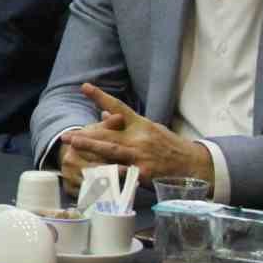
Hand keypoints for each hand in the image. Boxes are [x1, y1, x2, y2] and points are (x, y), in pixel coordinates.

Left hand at [59, 84, 214, 187]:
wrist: (196, 166)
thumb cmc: (170, 147)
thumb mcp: (151, 130)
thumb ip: (127, 123)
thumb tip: (105, 114)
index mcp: (141, 125)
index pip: (119, 108)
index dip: (101, 97)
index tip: (84, 87)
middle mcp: (140, 138)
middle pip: (108, 134)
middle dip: (86, 134)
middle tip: (66, 135)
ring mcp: (142, 156)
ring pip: (111, 152)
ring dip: (90, 149)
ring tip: (72, 148)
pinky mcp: (145, 174)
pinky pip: (122, 174)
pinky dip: (108, 174)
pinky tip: (92, 175)